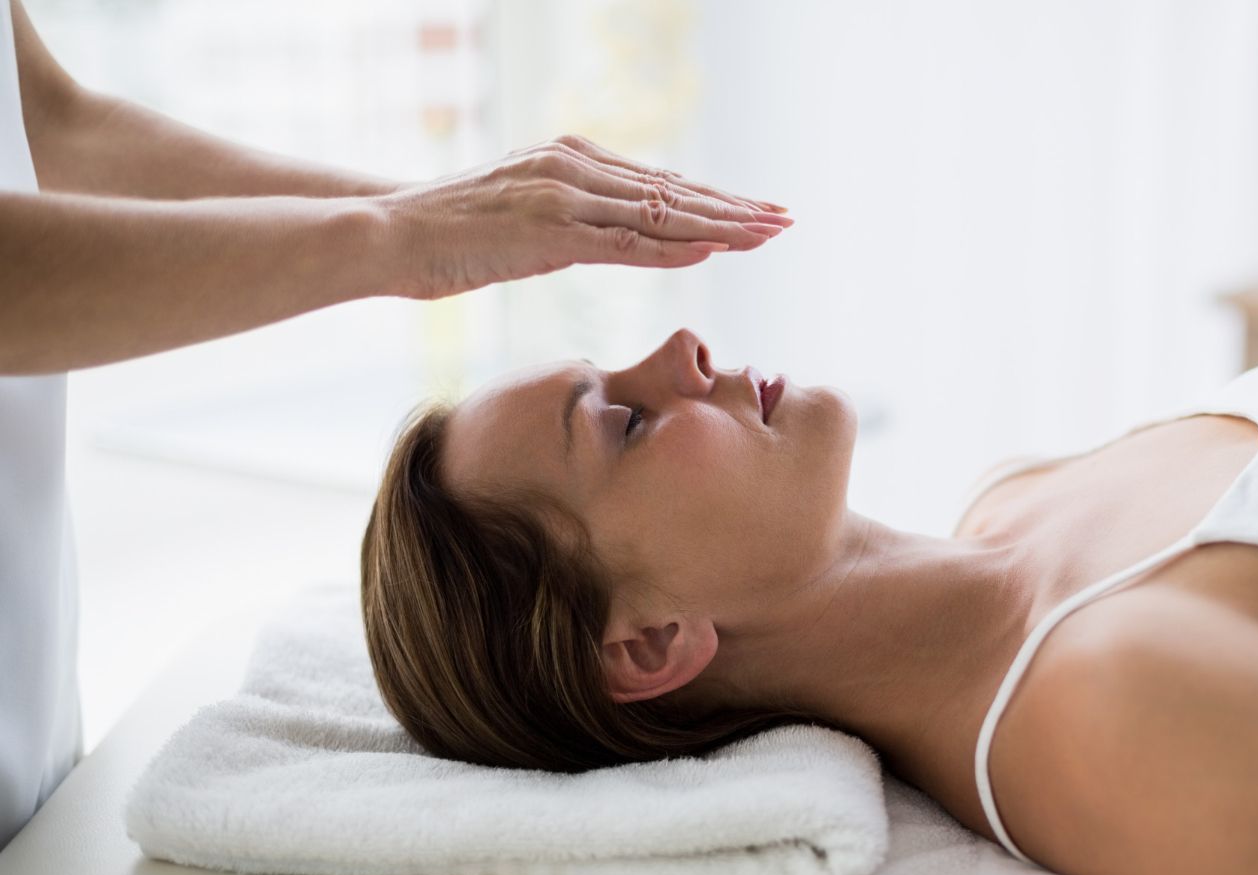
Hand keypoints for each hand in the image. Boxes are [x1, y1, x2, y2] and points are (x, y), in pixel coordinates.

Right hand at [375, 134, 792, 299]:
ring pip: (660, 213)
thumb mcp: (524, 222)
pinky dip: (674, 247)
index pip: (660, 183)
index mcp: (572, 161)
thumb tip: (614, 235)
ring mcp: (565, 198)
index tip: (757, 212)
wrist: (391, 232)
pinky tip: (715, 249)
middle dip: (735, 207)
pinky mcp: (550, 232)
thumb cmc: (451, 234)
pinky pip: (625, 242)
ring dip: (722, 225)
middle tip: (786, 218)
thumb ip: (573, 222)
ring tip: (770, 233)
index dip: (714, 200)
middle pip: (673, 191)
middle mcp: (576, 169)